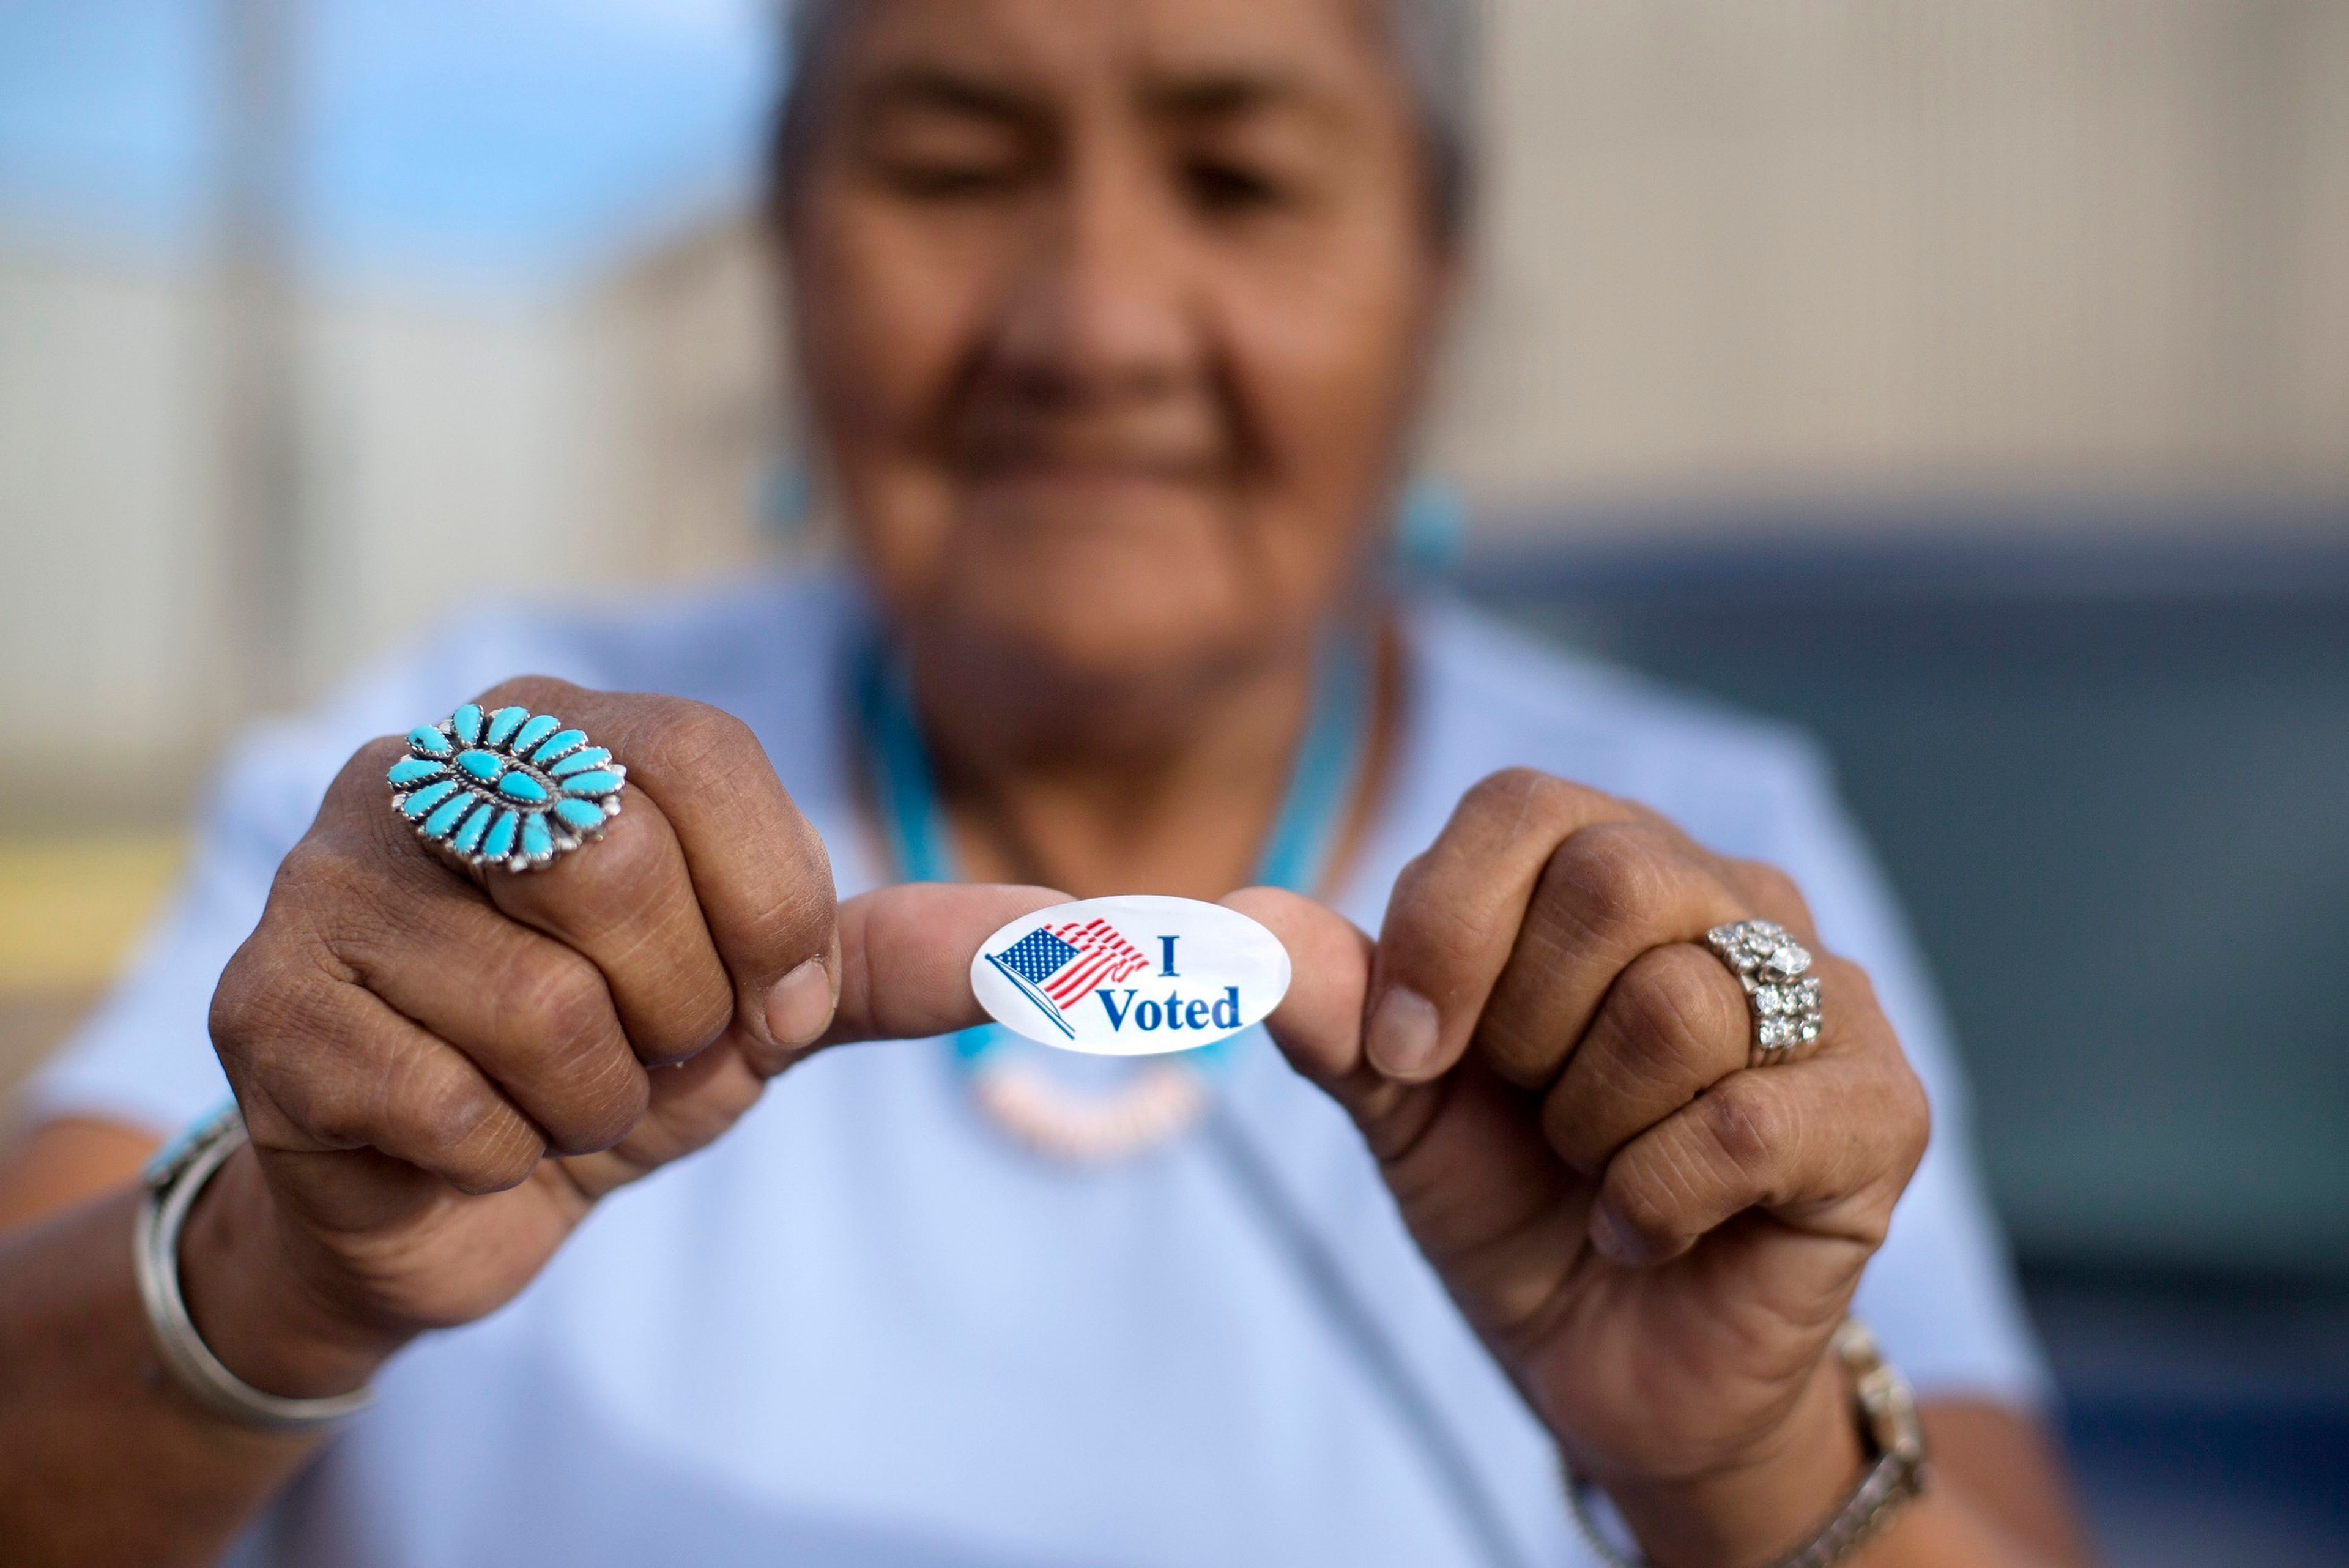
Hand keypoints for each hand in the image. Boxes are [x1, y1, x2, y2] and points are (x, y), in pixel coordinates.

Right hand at [195, 678, 1054, 1402]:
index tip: (769, 998)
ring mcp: (326, 875)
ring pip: (538, 1005)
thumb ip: (905, 954)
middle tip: (644, 1050)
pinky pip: (442, 1098)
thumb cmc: (614, 1062)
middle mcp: (428, 766)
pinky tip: (456, 1136)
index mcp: (563, 727)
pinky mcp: (260, 1002)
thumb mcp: (771, 1003)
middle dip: (675, 1010)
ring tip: (551, 1095)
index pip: (707, 757)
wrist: (440, 1201)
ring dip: (588, 1100)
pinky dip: (492, 1153)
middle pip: (613, 862)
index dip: (769, 905)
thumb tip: (1090, 928)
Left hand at [1236, 769, 1930, 1567]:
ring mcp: (1827, 998)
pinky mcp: (1881, 1110)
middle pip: (1614, 879)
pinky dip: (1654, 1200)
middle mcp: (1733, 900)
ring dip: (1592, 1129)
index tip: (1404, 1055)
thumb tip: (1244, 916)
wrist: (1615, 1369)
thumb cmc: (1514, 1203)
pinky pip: (1745, 1122)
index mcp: (1610, 865)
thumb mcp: (1400, 1106)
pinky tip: (1645, 1229)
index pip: (1520, 807)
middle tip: (1531, 1114)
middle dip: (1526, 1029)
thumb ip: (1333, 1009)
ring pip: (1678, 1006)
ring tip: (1598, 1171)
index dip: (1443, 926)